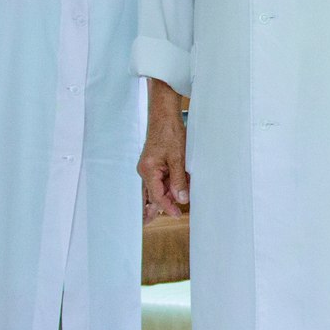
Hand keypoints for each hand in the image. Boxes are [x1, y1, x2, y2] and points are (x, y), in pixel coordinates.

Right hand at [139, 92, 189, 218]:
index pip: (156, 196)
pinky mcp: (154, 163)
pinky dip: (171, 182)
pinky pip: (162, 178)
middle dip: (165, 204)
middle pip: (155, 194)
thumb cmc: (169, 133)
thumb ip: (179, 180)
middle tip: (175, 214)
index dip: (167, 207)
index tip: (177, 214)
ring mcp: (149, 167)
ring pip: (159, 186)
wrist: (164, 115)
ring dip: (171, 192)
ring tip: (183, 195)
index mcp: (148, 170)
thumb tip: (181, 199)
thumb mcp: (178, 158)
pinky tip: (182, 184)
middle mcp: (145, 170)